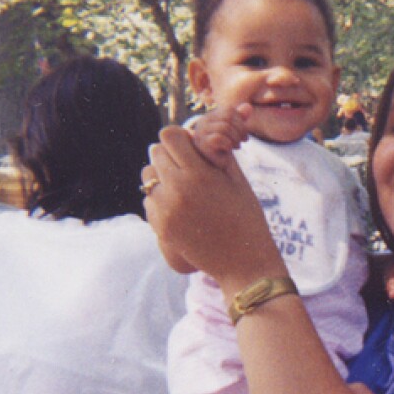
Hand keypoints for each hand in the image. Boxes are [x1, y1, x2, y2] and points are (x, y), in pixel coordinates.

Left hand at [141, 125, 284, 288]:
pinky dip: (160, 202)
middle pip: (155, 154)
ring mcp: (166, 211)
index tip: (189, 148)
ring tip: (182, 190)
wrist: (243, 263)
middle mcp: (178, 190)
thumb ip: (216, 152)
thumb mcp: (237, 179)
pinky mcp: (161, 228)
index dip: (179, 138)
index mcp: (199, 174)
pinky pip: (149, 202)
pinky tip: (180, 210)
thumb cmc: (246, 218)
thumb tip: (198, 130)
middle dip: (170, 157)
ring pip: (148, 178)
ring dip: (161, 179)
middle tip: (187, 168)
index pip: (169, 136)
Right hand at [189, 103, 251, 168]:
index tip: (244, 135)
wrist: (214, 169)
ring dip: (235, 138)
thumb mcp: (234, 132)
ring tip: (236, 146)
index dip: (241, 122)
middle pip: (228, 118)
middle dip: (240, 130)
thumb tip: (248, 107)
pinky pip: (219, 138)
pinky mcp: (201, 144)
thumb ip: (240, 119)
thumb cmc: (224, 149)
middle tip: (242, 141)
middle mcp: (203, 122)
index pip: (229, 111)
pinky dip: (228, 144)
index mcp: (210, 117)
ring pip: (225, 127)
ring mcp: (201, 133)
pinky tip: (229, 150)